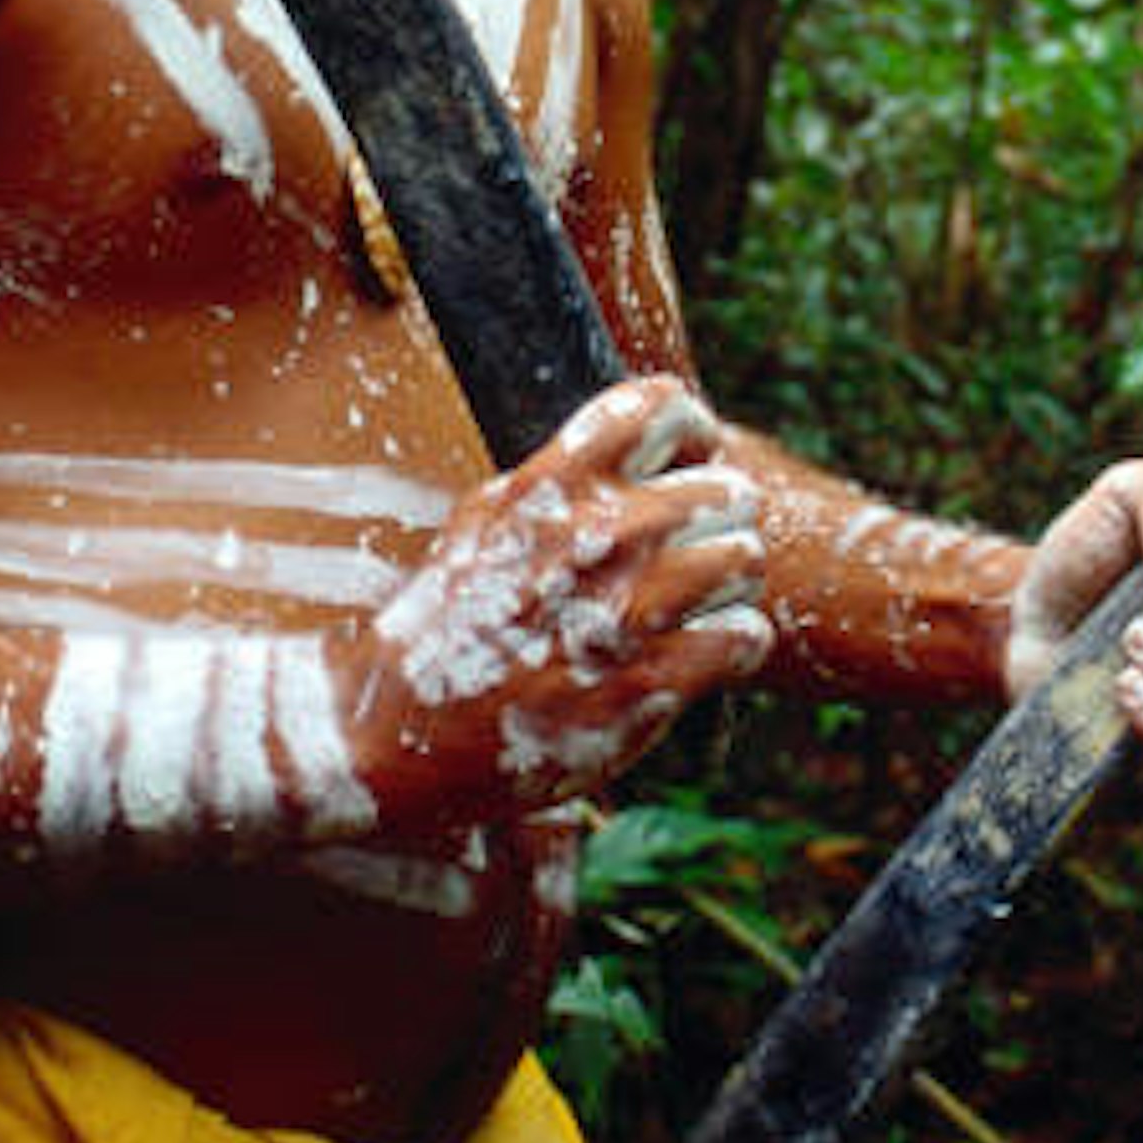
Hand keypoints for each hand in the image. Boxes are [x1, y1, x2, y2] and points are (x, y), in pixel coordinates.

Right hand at [354, 376, 770, 813]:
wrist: (396, 735)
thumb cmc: (442, 628)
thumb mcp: (483, 523)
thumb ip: (553, 480)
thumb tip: (619, 448)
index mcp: (553, 484)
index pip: (663, 407)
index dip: (692, 434)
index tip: (683, 469)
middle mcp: (600, 534)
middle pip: (728, 489)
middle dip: (719, 522)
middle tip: (695, 557)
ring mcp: (629, 608)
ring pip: (746, 558)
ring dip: (731, 585)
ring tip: (699, 610)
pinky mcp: (651, 681)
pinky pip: (746, 633)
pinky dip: (735, 646)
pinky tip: (702, 659)